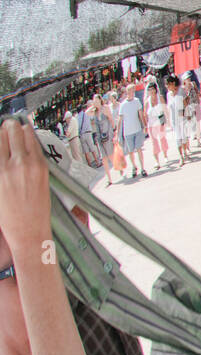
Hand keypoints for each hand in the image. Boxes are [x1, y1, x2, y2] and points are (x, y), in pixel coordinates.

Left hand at [0, 118, 52, 252]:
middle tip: (7, 124)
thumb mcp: (42, 184)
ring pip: (0, 140)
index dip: (23, 129)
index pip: (30, 136)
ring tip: (1, 132)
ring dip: (0, 134)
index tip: (20, 126)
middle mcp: (23, 163)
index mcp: (39, 165)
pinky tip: (0, 147)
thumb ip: (33, 166)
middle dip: (9, 127)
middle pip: (13, 133)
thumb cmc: (37, 211)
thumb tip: (23, 153)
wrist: (29, 230)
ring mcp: (7, 168)